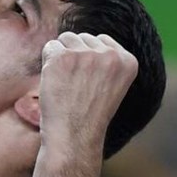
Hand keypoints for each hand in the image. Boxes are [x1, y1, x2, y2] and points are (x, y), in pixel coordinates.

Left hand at [38, 32, 137, 154]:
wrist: (73, 138)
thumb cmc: (88, 116)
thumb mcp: (111, 85)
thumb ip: (106, 61)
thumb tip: (86, 38)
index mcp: (128, 61)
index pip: (102, 41)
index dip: (89, 61)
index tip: (88, 84)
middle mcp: (110, 55)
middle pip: (83, 38)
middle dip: (75, 57)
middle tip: (75, 87)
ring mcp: (86, 55)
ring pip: (66, 39)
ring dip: (61, 58)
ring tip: (66, 84)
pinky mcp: (63, 57)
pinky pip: (50, 47)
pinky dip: (47, 63)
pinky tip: (55, 83)